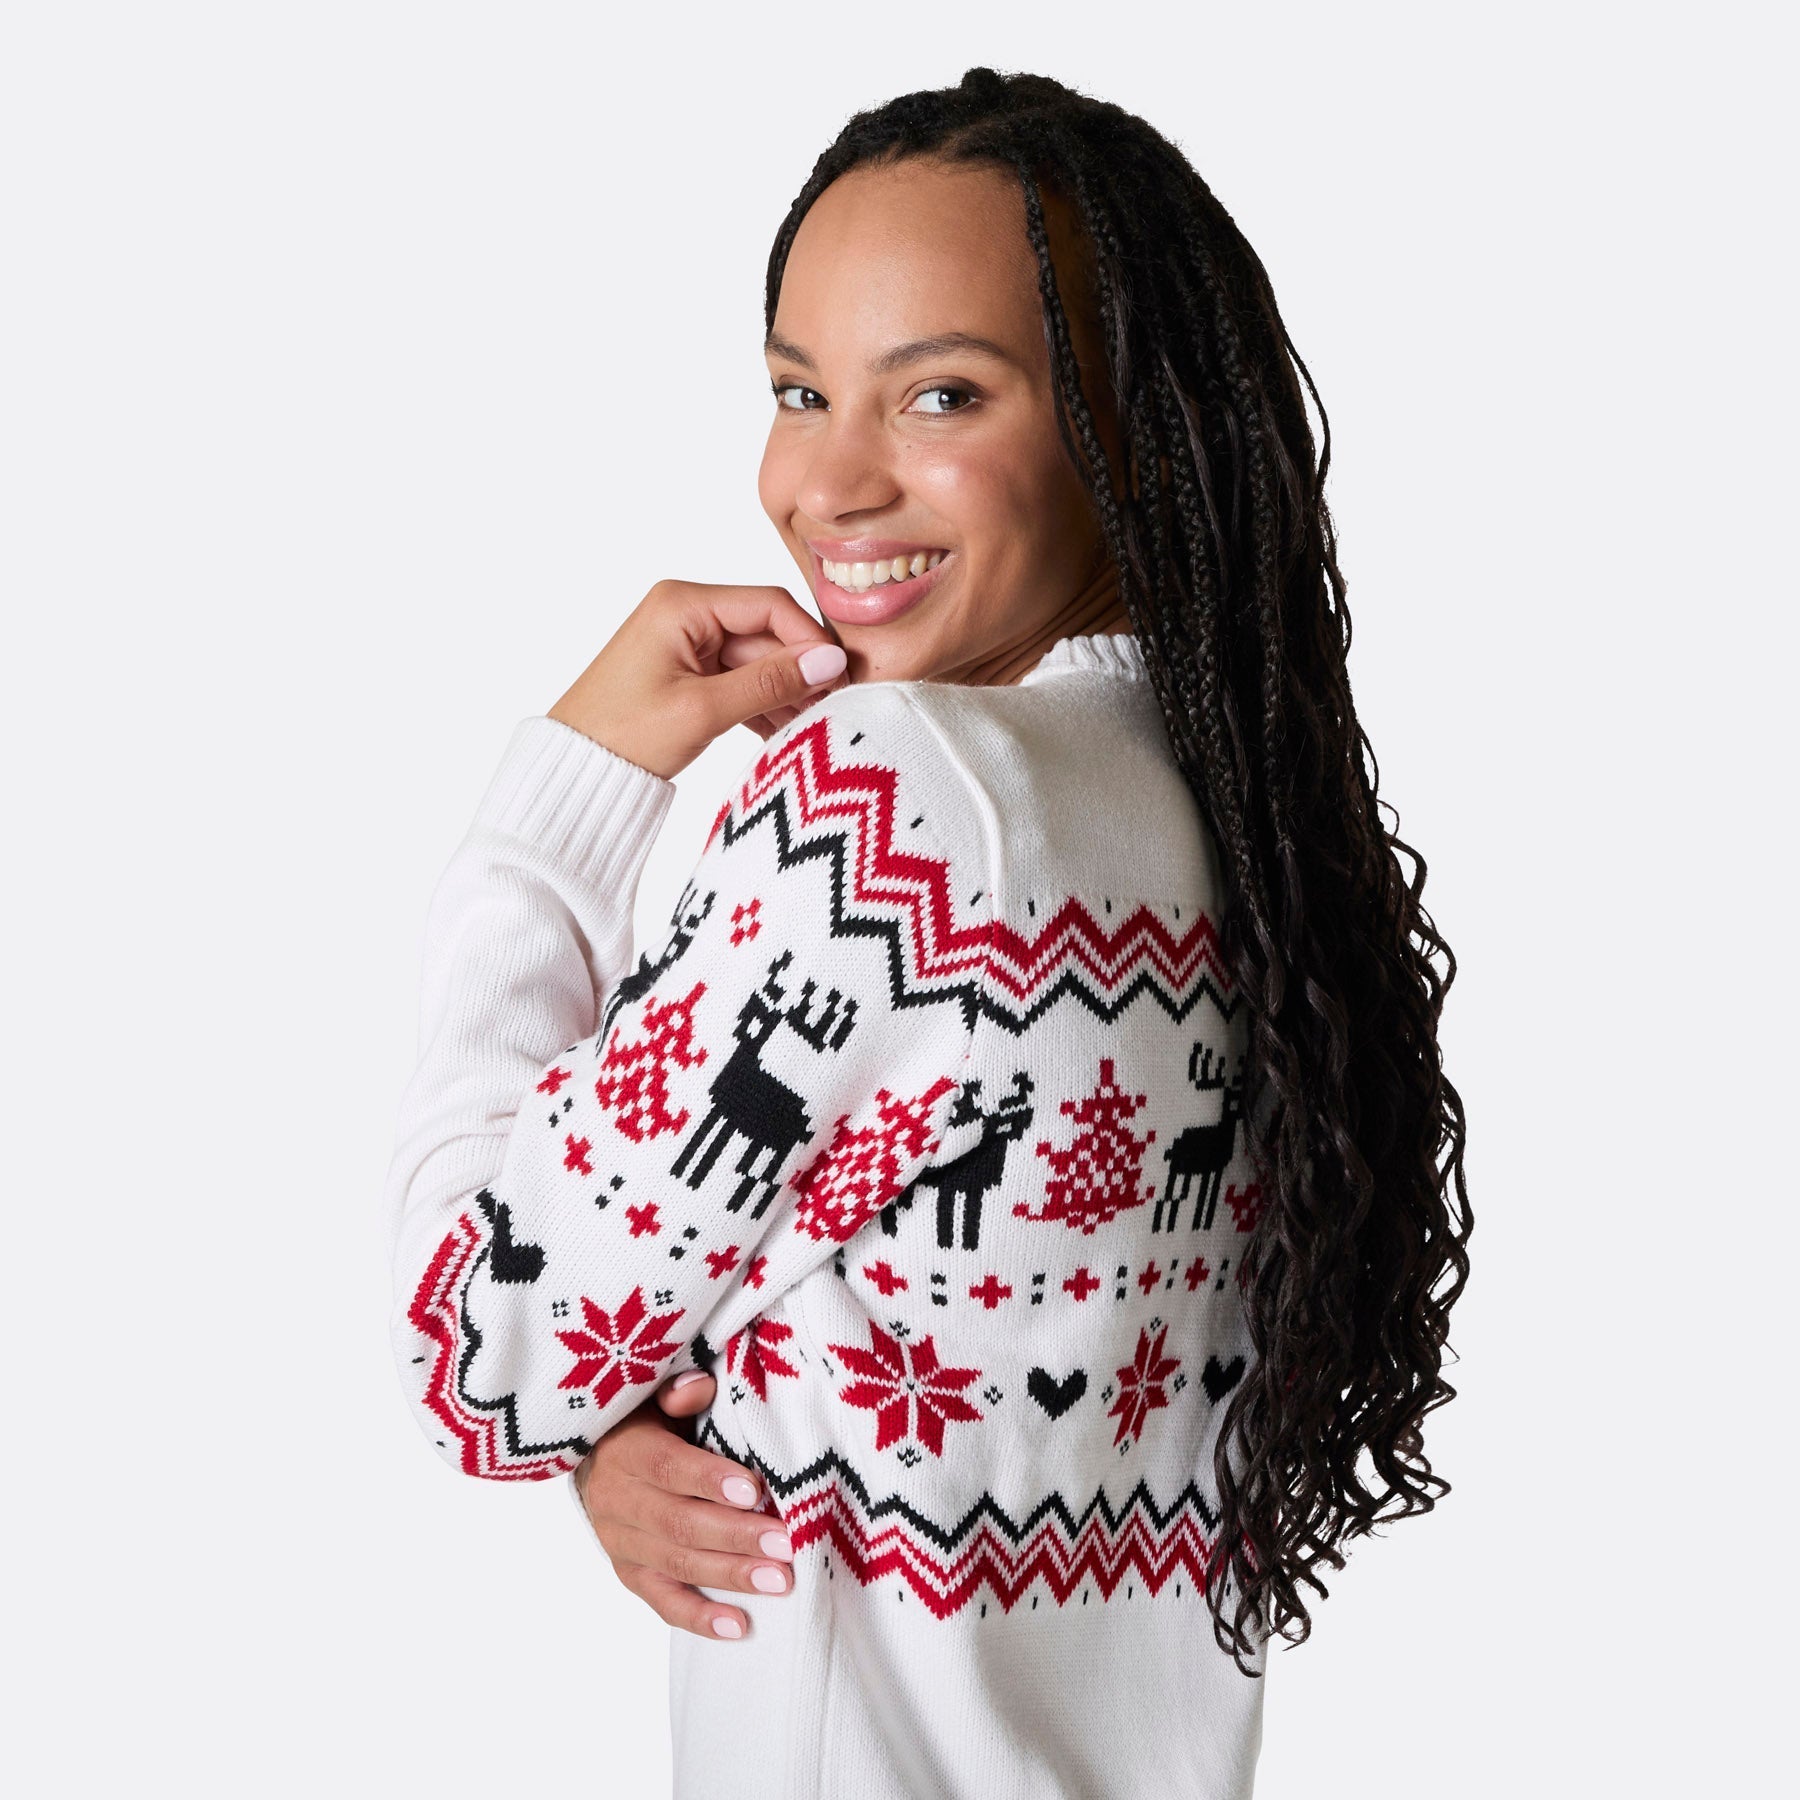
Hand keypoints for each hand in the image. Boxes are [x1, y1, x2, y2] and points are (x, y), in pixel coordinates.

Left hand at [548, 580, 849, 779]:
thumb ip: (770, 683)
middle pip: (766, 634)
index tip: (840, 675)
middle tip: (836, 707)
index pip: (769, 606)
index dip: (810, 639)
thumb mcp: (703, 709)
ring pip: (756, 662)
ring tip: (814, 726)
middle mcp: (686, 615)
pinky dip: (761, 706)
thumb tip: (829, 661)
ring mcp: (687, 646)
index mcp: (683, 604)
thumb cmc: (621, 734)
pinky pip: (738, 682)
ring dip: (785, 693)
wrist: (575, 771)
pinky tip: (786, 733)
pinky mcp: (688, 676)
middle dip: (800, 672)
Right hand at [570, 1370, 794, 1640]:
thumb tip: (701, 1385)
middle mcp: (616, 1499)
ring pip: (676, 1564)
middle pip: (678, 1523)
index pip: (667, 1468)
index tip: (754, 1491)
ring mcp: (619, 1542)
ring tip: (779, 1582)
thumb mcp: (655, 1396)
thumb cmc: (646, 1419)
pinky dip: (699, 1616)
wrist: (596, 1457)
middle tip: (785, 1544)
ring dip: (730, 1575)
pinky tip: (738, 1627)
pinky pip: (662, 1601)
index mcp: (624, 1450)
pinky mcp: (628, 1572)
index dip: (709, 1480)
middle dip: (735, 1536)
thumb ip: (678, 1393)